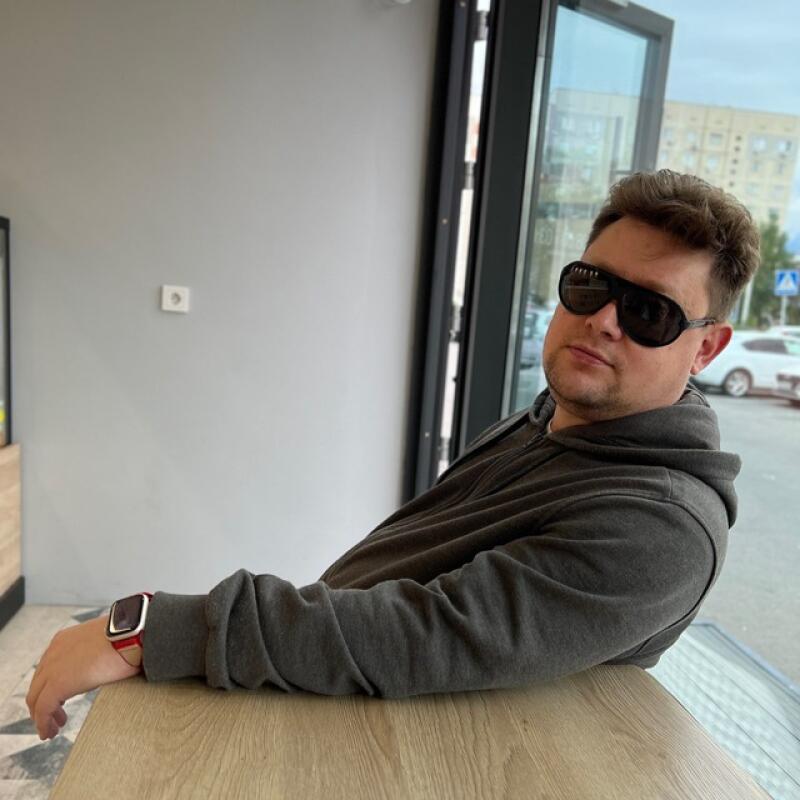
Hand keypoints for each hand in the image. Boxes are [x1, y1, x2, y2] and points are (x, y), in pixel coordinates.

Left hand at [26, 614, 139, 739]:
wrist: (132, 636)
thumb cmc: (127, 638)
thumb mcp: (104, 643)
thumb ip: (94, 654)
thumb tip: (102, 668)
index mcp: (65, 640)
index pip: (48, 668)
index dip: (50, 687)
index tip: (59, 700)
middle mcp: (54, 652)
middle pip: (38, 685)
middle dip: (43, 704)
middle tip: (55, 718)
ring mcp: (53, 667)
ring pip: (36, 698)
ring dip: (42, 716)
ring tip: (52, 728)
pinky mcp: (57, 684)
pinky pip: (43, 710)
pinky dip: (44, 723)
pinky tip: (50, 732)